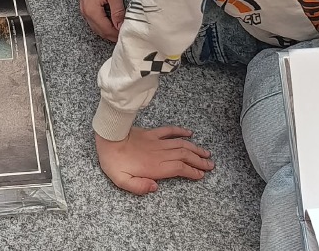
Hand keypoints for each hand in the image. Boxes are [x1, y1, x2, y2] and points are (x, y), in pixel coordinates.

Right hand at [80, 0, 124, 40]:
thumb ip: (117, 12)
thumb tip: (120, 27)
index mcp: (91, 11)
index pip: (106, 30)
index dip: (117, 35)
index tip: (127, 35)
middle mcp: (85, 12)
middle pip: (99, 31)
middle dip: (112, 35)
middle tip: (125, 35)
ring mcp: (83, 8)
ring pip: (95, 26)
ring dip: (106, 30)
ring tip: (119, 29)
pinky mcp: (84, 3)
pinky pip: (93, 19)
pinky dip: (102, 23)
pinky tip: (110, 21)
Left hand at [95, 126, 213, 194]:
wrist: (107, 137)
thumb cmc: (113, 161)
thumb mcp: (121, 181)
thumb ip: (139, 187)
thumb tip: (155, 187)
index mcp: (155, 166)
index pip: (180, 168)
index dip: (193, 171)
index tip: (202, 175)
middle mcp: (159, 153)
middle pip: (185, 156)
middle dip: (199, 161)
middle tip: (211, 165)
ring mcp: (156, 141)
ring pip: (181, 144)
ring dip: (195, 148)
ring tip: (206, 153)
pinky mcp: (151, 133)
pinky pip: (169, 131)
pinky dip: (181, 131)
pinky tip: (189, 133)